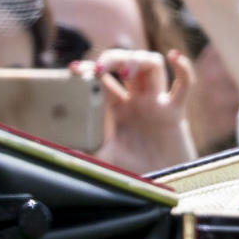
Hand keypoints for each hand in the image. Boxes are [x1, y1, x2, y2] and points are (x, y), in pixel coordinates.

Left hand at [74, 48, 196, 172]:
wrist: (157, 181)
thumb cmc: (131, 170)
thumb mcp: (100, 158)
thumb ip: (81, 153)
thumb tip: (54, 153)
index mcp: (118, 108)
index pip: (104, 79)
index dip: (91, 68)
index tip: (75, 68)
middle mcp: (137, 100)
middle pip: (129, 63)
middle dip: (115, 58)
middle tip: (101, 67)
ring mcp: (157, 102)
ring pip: (153, 64)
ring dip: (139, 60)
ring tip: (126, 73)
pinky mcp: (175, 111)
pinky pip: (184, 84)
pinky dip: (184, 68)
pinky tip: (175, 57)